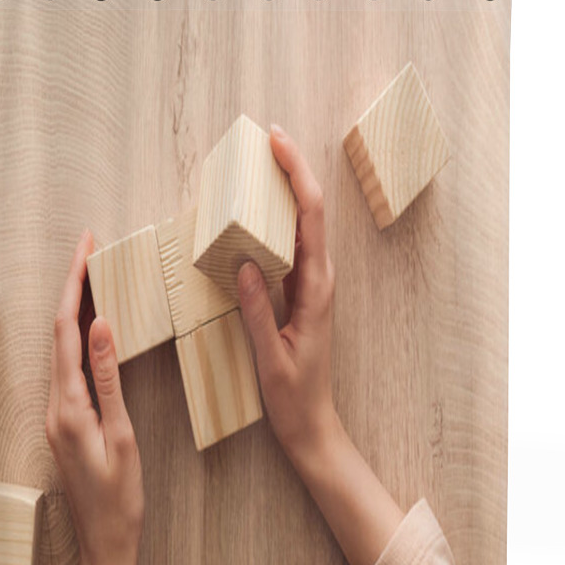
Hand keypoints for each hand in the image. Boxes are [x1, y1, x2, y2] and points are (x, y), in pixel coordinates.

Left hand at [46, 229, 142, 564]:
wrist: (105, 541)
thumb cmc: (120, 496)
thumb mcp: (121, 434)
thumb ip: (108, 378)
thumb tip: (101, 326)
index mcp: (68, 406)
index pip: (67, 332)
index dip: (75, 287)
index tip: (86, 250)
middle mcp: (54, 406)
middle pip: (58, 334)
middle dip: (71, 289)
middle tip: (89, 250)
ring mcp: (56, 415)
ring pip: (61, 350)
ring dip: (73, 312)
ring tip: (92, 278)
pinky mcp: (64, 423)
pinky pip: (68, 369)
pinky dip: (78, 340)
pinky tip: (91, 330)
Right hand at [238, 126, 403, 564]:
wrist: (312, 423)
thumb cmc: (295, 397)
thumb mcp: (272, 356)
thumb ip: (259, 311)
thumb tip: (245, 262)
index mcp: (316, 289)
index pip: (310, 218)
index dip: (296, 175)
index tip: (276, 143)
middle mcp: (319, 281)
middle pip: (311, 212)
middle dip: (292, 171)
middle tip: (265, 141)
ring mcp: (311, 287)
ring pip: (303, 226)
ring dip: (286, 192)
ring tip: (261, 166)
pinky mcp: (300, 296)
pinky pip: (291, 248)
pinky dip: (278, 222)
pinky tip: (258, 216)